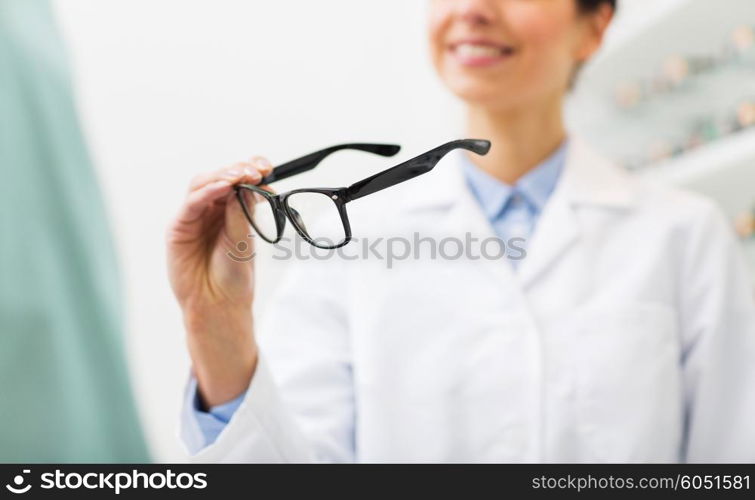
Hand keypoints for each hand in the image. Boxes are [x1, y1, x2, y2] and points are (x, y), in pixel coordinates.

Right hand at [166, 157, 272, 406]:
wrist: (219, 306)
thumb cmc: (234, 277)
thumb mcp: (244, 241)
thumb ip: (242, 213)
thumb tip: (245, 185)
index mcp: (231, 211)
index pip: (238, 181)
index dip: (250, 169)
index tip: (266, 167)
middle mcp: (211, 210)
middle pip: (219, 177)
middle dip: (237, 170)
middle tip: (255, 170)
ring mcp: (193, 217)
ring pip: (202, 184)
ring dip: (222, 177)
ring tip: (240, 177)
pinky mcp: (178, 228)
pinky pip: (192, 203)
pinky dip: (208, 192)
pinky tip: (224, 188)